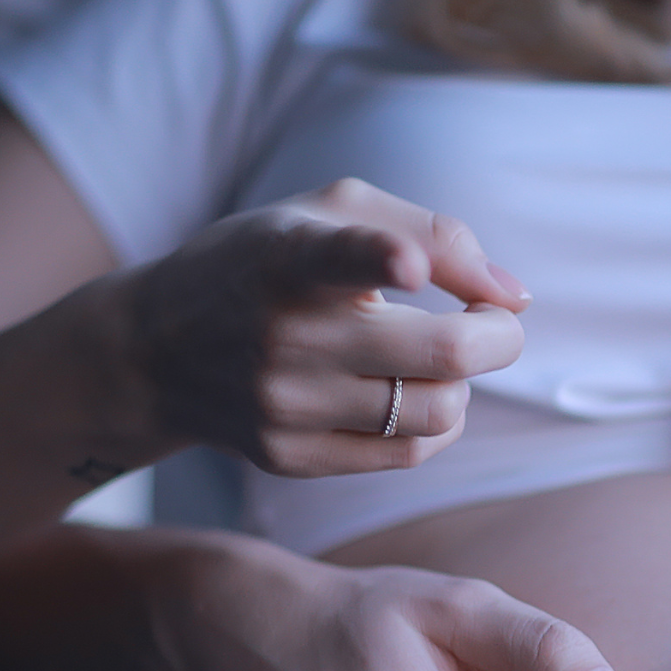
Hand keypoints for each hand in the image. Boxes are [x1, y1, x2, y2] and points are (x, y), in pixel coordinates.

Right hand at [112, 177, 529, 474]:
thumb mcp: (330, 214)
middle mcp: (282, 336)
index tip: (407, 266)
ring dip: (462, 384)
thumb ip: (434, 234)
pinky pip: (409, 452)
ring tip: (434, 357)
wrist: (155, 348)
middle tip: (495, 321)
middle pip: (443, 353)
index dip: (381, 258)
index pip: (336, 257)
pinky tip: (412, 395)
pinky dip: (437, 424)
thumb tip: (515, 296)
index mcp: (287, 257)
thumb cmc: (269, 263)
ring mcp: (283, 405)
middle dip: (498, 335)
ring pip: (439, 410)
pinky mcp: (288, 457)